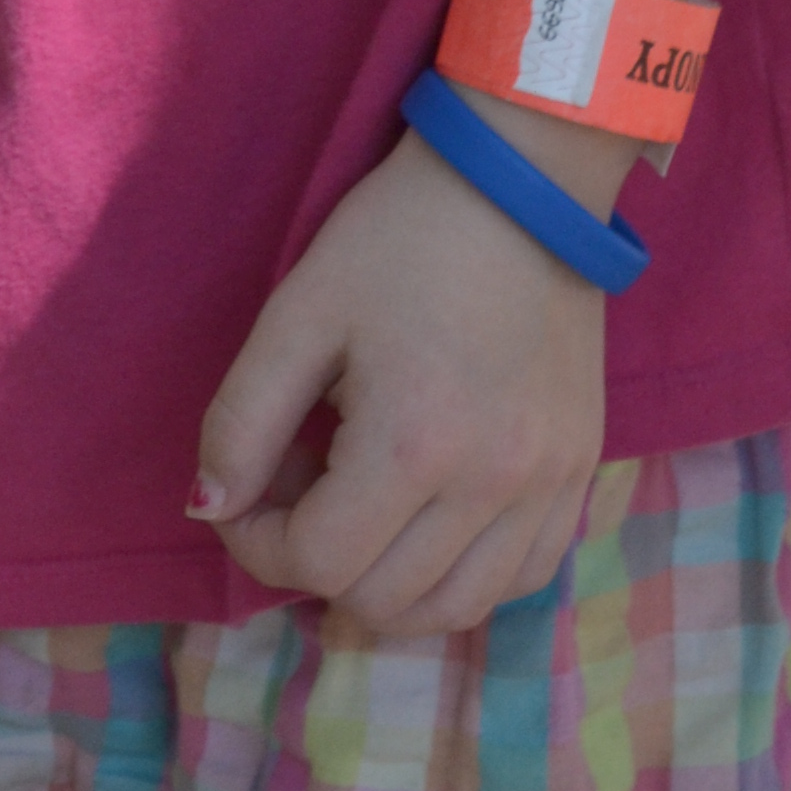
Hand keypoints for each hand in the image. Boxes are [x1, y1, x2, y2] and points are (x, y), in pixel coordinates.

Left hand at [191, 127, 609, 635]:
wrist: (522, 180)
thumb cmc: (398, 236)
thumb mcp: (300, 311)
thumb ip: (242, 419)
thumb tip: (208, 508)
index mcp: (414, 443)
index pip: (316, 562)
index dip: (256, 543)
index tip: (242, 494)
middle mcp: (492, 484)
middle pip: (380, 599)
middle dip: (314, 564)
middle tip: (296, 494)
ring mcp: (549, 484)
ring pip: (455, 609)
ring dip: (387, 591)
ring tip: (358, 527)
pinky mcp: (581, 469)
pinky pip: (524, 577)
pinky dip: (465, 577)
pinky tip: (431, 529)